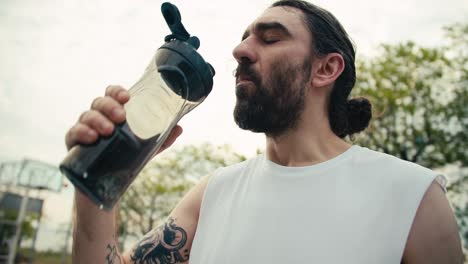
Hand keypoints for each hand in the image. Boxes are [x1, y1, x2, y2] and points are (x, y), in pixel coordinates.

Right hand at [65, 85, 182, 151]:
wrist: (105, 188)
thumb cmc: (124, 160)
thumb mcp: (146, 150)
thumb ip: (162, 139)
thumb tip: (180, 128)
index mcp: (113, 114)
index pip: (112, 95)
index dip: (117, 92)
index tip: (127, 98)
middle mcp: (97, 118)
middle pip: (98, 102)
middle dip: (109, 106)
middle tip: (120, 117)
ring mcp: (83, 130)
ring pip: (86, 116)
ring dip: (97, 120)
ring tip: (109, 131)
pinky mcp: (73, 145)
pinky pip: (72, 133)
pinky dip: (81, 132)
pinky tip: (91, 138)